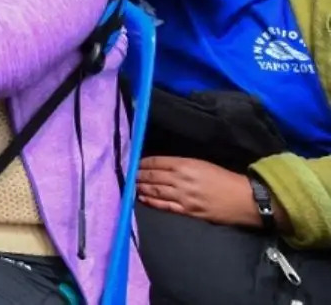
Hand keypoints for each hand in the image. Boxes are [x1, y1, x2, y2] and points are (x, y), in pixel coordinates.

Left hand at [137, 157, 263, 227]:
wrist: (245, 199)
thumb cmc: (225, 178)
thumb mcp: (202, 163)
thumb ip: (181, 164)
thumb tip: (162, 166)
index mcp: (186, 164)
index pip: (157, 162)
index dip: (142, 163)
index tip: (134, 163)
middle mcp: (182, 179)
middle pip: (153, 176)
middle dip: (138, 175)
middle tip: (128, 175)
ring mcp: (184, 197)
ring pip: (156, 191)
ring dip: (141, 188)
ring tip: (131, 186)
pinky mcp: (188, 211)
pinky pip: (165, 206)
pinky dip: (151, 202)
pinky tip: (142, 199)